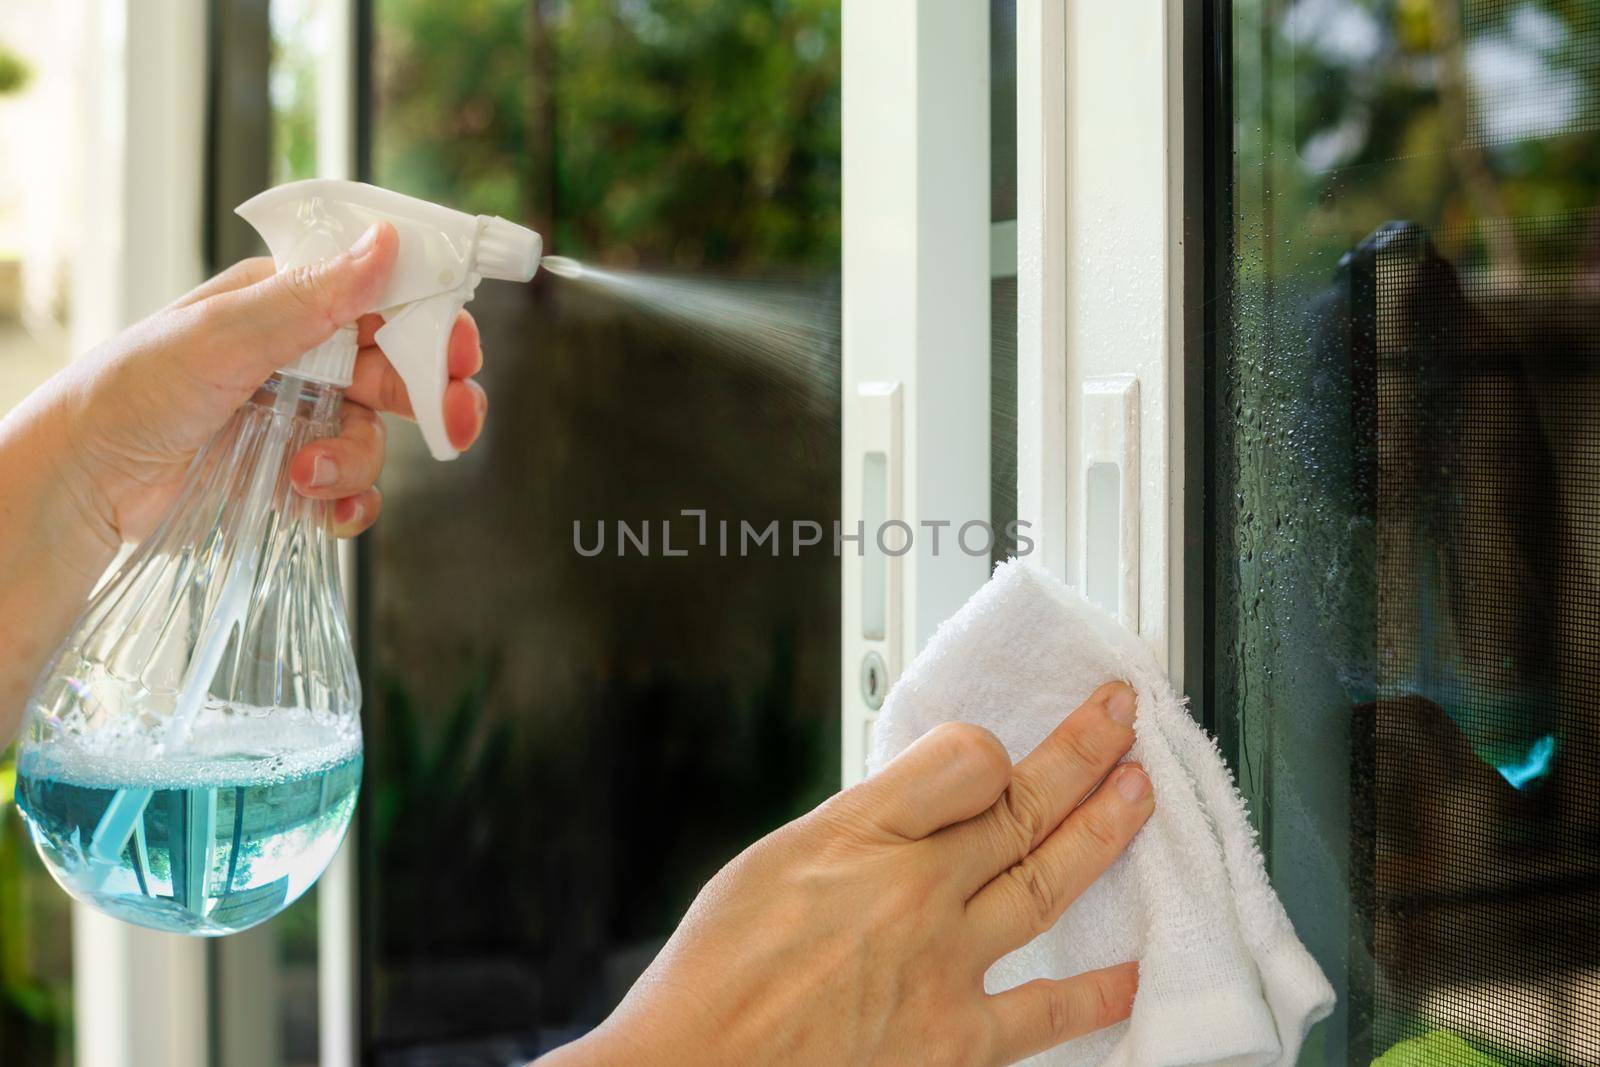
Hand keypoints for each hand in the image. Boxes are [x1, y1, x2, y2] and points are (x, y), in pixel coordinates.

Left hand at [48, 220, 484, 548]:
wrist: (86, 483)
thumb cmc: (137, 389)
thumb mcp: (228, 333)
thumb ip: (316, 296)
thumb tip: (389, 241)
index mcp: (288, 305)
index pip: (382, 300)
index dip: (430, 323)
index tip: (461, 351)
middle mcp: (302, 359)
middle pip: (398, 371)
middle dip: (430, 397)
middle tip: (456, 420)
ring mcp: (299, 420)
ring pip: (375, 437)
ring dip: (356, 460)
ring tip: (305, 472)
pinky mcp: (290, 477)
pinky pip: (351, 490)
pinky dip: (348, 503)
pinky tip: (321, 508)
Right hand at [546, 682, 1153, 1066]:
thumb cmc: (714, 978)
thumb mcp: (771, 863)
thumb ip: (857, 828)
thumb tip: (917, 804)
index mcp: (859, 836)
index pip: (965, 757)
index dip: (990, 746)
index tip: (995, 750)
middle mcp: (914, 894)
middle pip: (1022, 805)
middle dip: (1083, 751)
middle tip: (1121, 716)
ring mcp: (945, 969)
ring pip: (1049, 881)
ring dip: (1105, 831)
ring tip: (1140, 793)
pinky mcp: (957, 1044)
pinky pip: (1047, 1012)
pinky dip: (1098, 993)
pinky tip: (1131, 974)